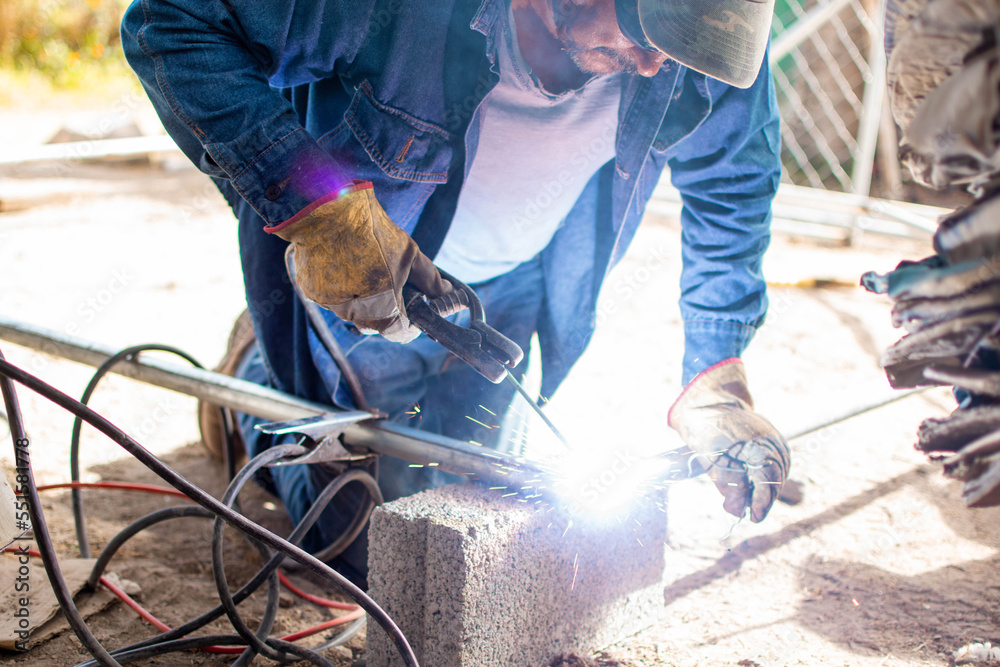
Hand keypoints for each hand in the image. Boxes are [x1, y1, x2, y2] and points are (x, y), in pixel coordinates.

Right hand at [269, 181, 451, 342]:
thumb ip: (431, 280)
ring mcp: (330, 305)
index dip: (412, 322)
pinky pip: (333, 298)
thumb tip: (448, 293)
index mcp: (380, 310)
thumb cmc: (373, 233)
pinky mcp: (312, 293)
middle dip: (388, 308)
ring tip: (367, 266)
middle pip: (376, 323)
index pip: (401, 332)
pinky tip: (347, 263)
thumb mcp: (410, 255)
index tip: (414, 308)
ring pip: (354, 311)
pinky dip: (342, 286)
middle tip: (393, 283)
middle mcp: (353, 315)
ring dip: (364, 297)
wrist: (328, 210)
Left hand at [668, 358, 789, 521]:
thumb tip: (738, 510)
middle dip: (763, 499)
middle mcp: (771, 441)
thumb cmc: (706, 430)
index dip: (760, 503)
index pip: (767, 482)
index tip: (753, 517)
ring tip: (753, 502)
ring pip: (779, 472)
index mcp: (756, 445)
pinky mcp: (773, 437)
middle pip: (775, 479)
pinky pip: (778, 461)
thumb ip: (728, 485)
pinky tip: (758, 485)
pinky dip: (770, 476)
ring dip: (767, 489)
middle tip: (751, 514)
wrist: (708, 402)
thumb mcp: (710, 460)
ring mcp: (774, 437)